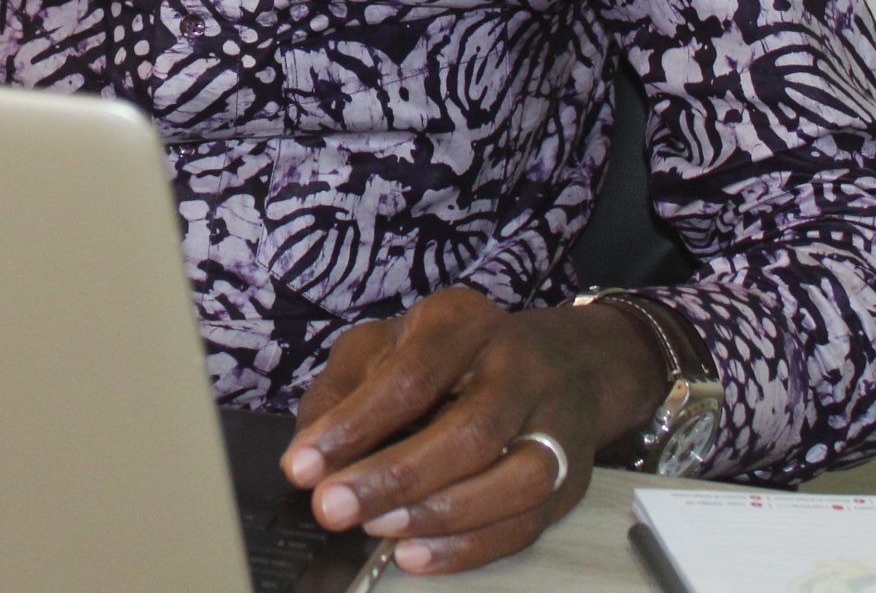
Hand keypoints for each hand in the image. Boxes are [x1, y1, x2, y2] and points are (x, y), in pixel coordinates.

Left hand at [279, 287, 664, 573]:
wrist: (560, 362)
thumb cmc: (449, 358)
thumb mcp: (385, 346)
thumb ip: (342, 389)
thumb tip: (309, 452)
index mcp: (462, 321)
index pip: (409, 376)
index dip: (354, 425)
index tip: (303, 466)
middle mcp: (518, 364)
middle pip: (468, 431)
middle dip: (394, 478)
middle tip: (333, 509)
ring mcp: (554, 420)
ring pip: (515, 479)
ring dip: (440, 515)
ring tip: (378, 531)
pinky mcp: (572, 474)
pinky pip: (528, 521)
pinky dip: (470, 547)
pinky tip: (416, 553)